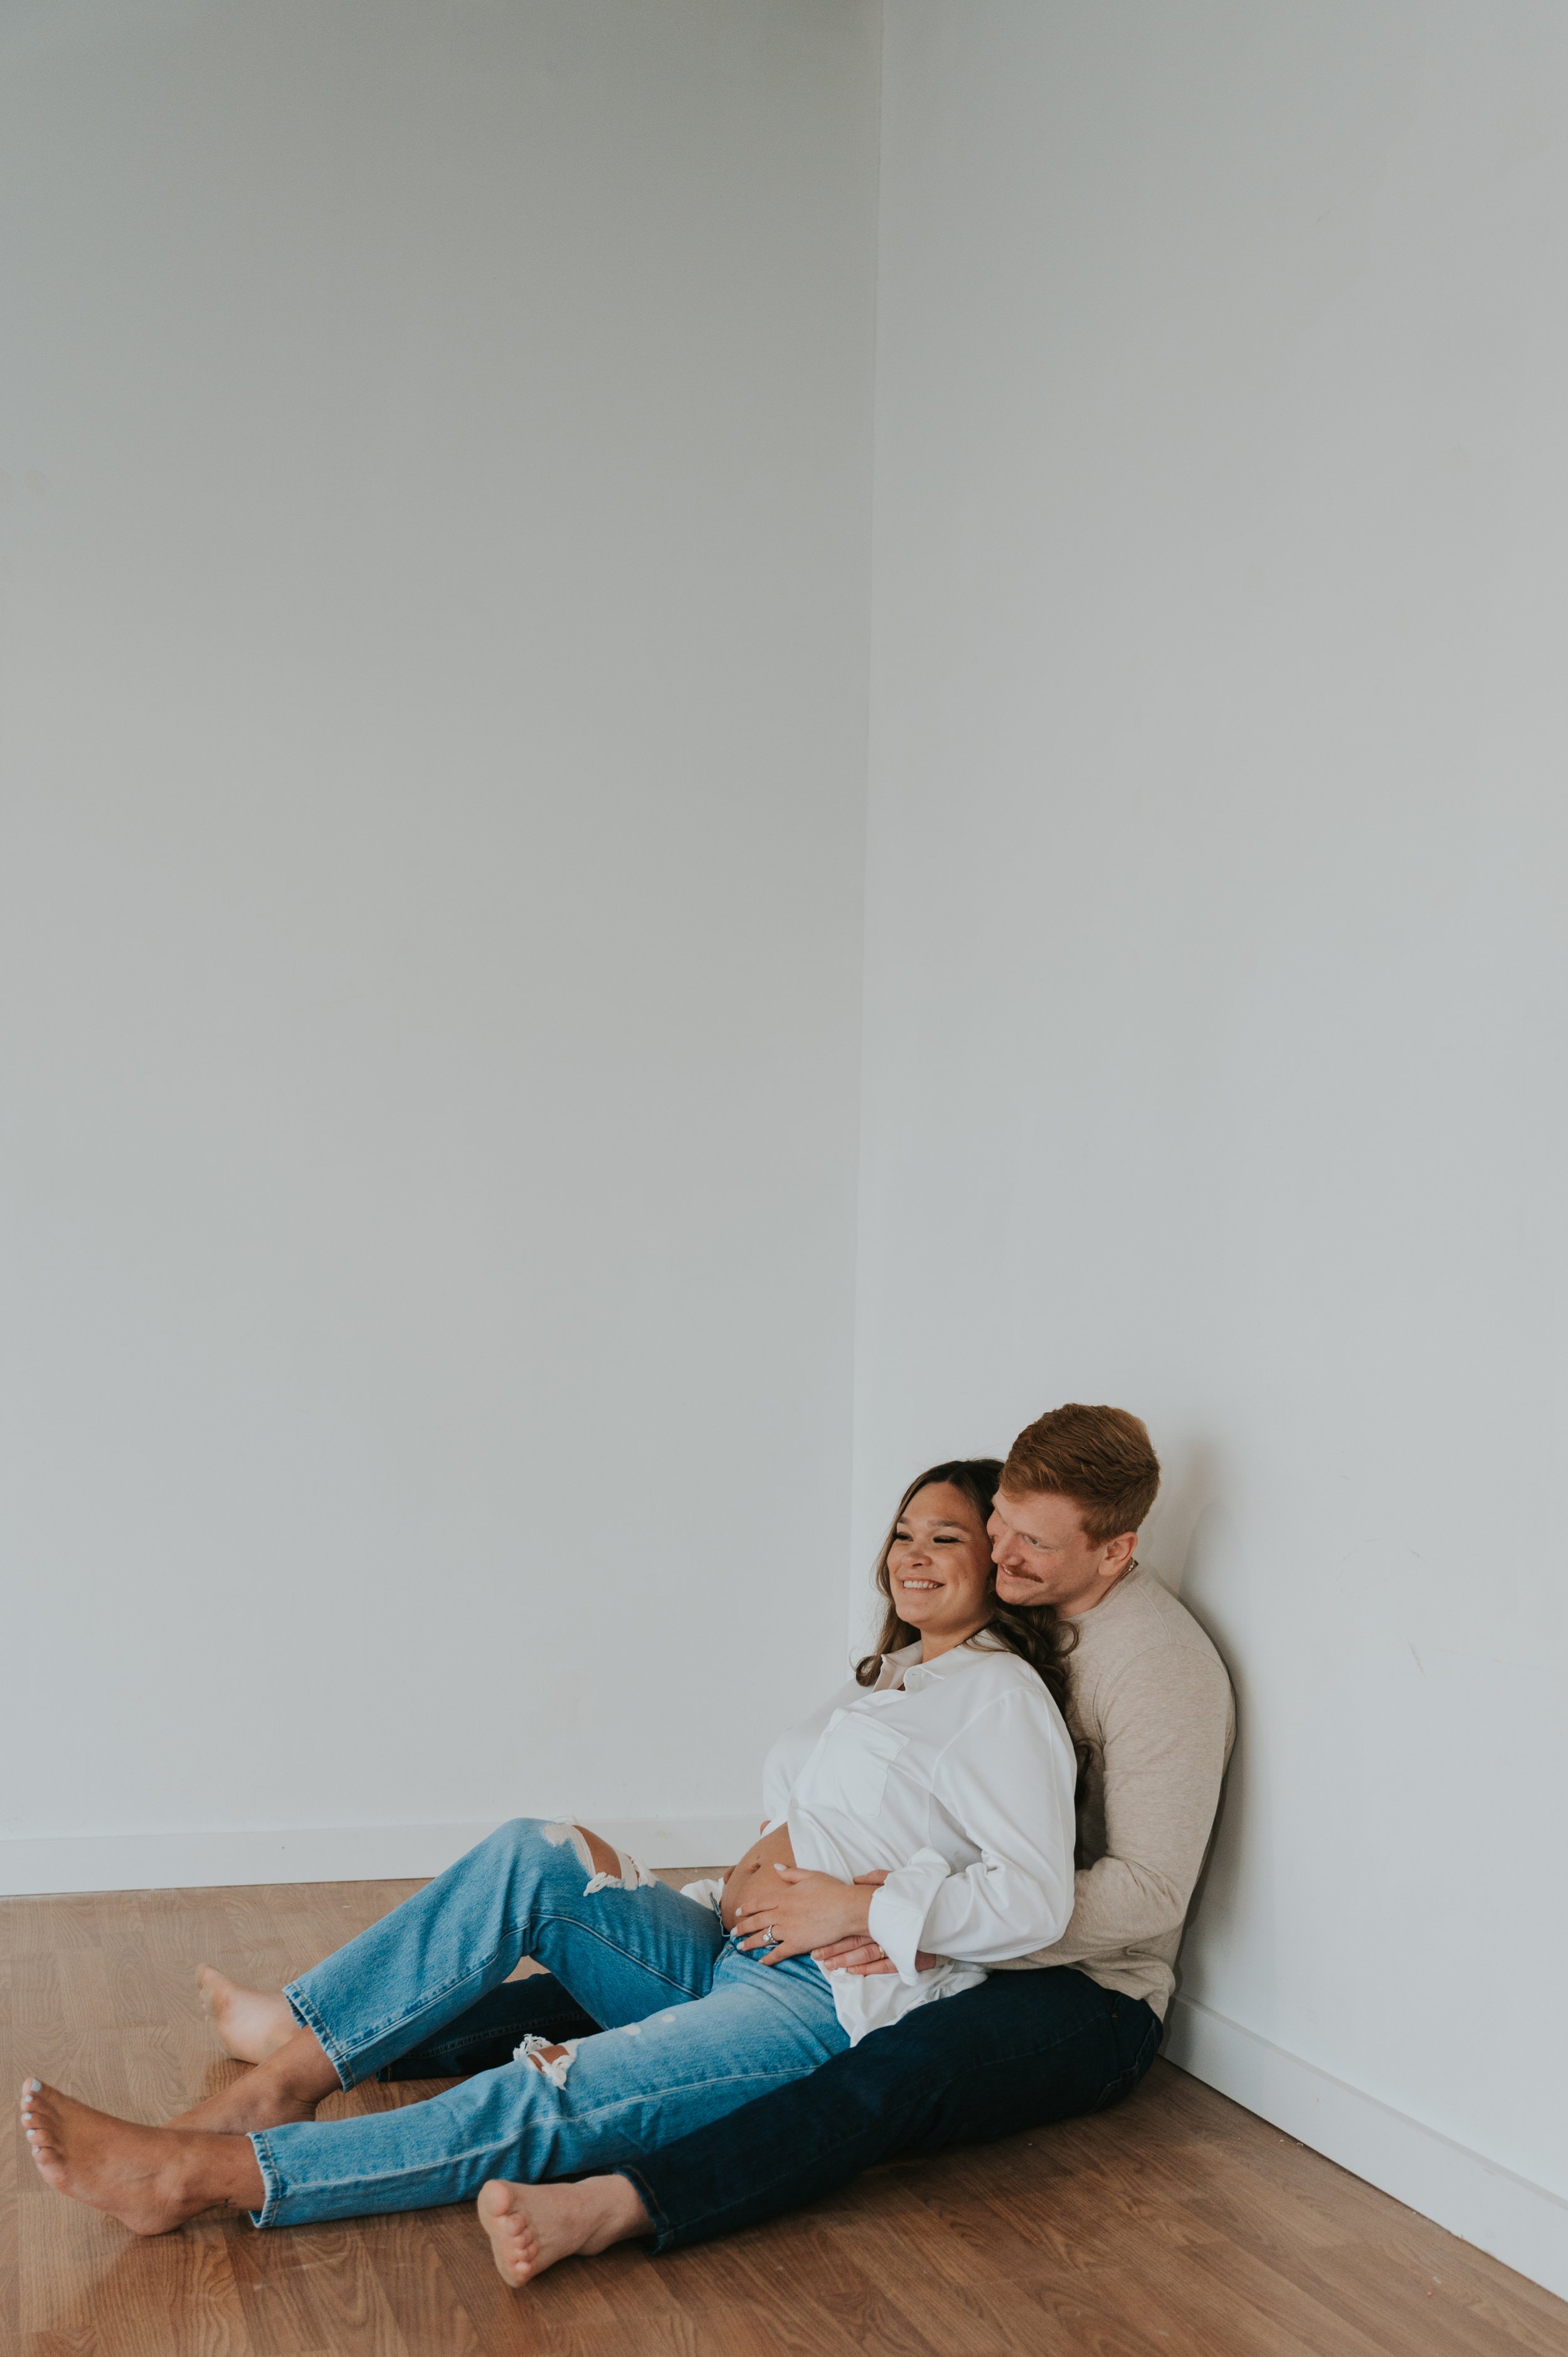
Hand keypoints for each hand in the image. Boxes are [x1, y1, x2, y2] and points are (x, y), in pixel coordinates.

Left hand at [733, 1867, 871, 1963]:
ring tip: (740, 1947)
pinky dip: (768, 1958)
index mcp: (784, 1896)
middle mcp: (782, 1913)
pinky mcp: (797, 1944)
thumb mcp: (811, 1876)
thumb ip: (790, 1873)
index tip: (739, 1911)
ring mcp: (788, 1929)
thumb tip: (775, 1866)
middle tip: (733, 1933)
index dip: (748, 1907)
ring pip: (763, 1937)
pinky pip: (778, 1953)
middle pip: (756, 1921)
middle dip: (743, 1927)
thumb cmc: (832, 1891)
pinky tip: (761, 1962)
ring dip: (750, 1943)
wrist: (846, 1909)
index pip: (759, 1902)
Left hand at [811, 1872, 938, 1976]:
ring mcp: (895, 1943)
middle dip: (834, 1949)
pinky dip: (868, 1969)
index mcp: (879, 1911)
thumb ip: (877, 1880)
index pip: (851, 1924)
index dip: (833, 1933)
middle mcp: (884, 1927)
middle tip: (816, 1956)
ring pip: (865, 1954)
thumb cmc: (921, 1896)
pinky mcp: (907, 1956)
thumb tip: (856, 1879)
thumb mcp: (898, 1881)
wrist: (948, 1912)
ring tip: (829, 1966)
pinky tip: (853, 1972)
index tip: (816, 1940)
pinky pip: (884, 1965)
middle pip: (854, 1940)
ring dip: (846, 1960)